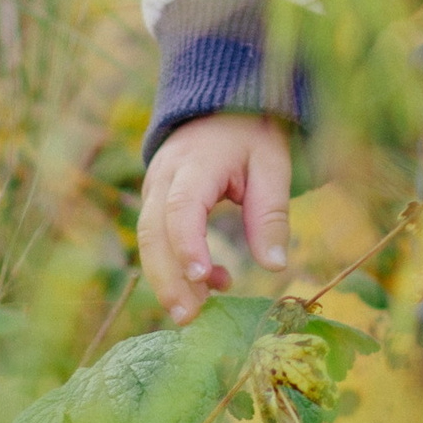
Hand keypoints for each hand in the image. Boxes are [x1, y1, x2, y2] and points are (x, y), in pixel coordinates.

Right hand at [138, 111, 293, 321]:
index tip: (203, 278)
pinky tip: (210, 282)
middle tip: (190, 317)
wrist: (220, 105)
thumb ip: (271, 214)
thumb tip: (274, 267)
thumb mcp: (272, 165)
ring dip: (168, 279)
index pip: (181, 207)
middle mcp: (164, 176)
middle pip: (153, 231)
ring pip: (147, 240)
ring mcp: (153, 188)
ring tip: (197, 313)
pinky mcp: (154, 201)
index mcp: (195, 162)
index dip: (188, 245)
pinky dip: (175, 266)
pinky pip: (155, 239)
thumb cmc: (251, 136)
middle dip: (168, 278)